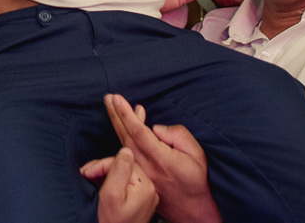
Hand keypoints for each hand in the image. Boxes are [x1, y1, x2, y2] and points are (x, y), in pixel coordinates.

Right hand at [85, 148, 159, 222]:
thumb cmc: (109, 222)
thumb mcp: (111, 194)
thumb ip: (119, 169)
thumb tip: (126, 150)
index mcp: (146, 186)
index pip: (124, 161)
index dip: (103, 165)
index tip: (87, 172)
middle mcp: (150, 190)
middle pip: (124, 167)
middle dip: (103, 169)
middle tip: (86, 176)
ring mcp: (146, 198)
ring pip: (123, 175)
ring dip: (104, 175)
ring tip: (90, 182)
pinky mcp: (140, 204)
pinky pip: (126, 185)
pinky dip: (111, 184)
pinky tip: (100, 189)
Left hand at [103, 94, 221, 222]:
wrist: (190, 208)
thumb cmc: (195, 179)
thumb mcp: (196, 154)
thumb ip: (178, 135)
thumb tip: (156, 128)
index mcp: (160, 158)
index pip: (139, 132)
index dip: (126, 114)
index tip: (117, 99)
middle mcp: (146, 165)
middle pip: (126, 136)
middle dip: (116, 115)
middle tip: (108, 97)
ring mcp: (140, 171)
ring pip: (124, 143)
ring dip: (118, 123)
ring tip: (112, 106)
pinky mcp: (138, 175)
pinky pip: (127, 153)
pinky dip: (124, 135)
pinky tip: (123, 126)